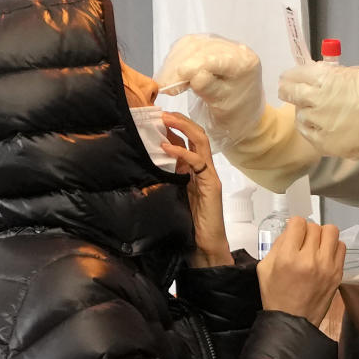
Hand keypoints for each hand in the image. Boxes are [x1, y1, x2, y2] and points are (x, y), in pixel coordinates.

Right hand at [155, 34, 264, 148]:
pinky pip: (187, 47)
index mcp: (244, 63)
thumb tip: (192, 74)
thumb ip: (209, 89)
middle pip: (199, 48)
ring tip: (165, 84)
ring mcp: (222, 45)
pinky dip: (175, 60)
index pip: (213, 58)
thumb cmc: (236, 115)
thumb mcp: (223, 107)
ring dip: (173, 64)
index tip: (172, 83)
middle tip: (164, 87)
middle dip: (177, 67)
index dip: (190, 67)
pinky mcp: (210, 47)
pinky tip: (170, 75)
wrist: (242, 115)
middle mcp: (235, 49)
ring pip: (190, 45)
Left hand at [160, 112, 232, 267]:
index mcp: (194, 170)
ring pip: (201, 141)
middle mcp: (204, 169)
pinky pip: (198, 161)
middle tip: (161, 113)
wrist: (204, 246)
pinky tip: (166, 147)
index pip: (188, 140)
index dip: (175, 126)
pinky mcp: (211, 185)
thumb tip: (147, 161)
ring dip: (183, 127)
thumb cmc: (187, 223)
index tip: (156, 117)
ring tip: (165, 120)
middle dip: (180, 121)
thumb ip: (165, 176)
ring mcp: (209, 175)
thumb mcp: (171, 193)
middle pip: (197, 135)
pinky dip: (182, 151)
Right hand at [257, 217, 345, 325]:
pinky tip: (325, 256)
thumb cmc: (276, 296)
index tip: (293, 234)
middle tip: (303, 243)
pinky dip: (333, 247)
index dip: (294, 226)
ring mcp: (327, 266)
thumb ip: (277, 245)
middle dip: (307, 231)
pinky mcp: (338, 273)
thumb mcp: (265, 269)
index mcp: (288, 257)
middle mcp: (310, 259)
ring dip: (322, 235)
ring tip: (316, 246)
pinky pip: (341, 247)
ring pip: (331, 232)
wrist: (293, 322)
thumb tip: (291, 232)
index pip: (298, 223)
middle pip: (314, 226)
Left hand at [278, 62, 358, 163]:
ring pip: (300, 116)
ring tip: (310, 109)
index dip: (292, 75)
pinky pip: (309, 135)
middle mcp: (320, 100)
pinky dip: (309, 129)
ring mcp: (322, 124)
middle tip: (287, 90)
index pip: (298, 74)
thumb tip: (319, 75)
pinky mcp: (327, 145)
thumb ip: (336, 76)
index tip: (289, 77)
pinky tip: (315, 125)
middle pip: (291, 94)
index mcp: (329, 79)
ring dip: (303, 111)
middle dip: (288, 90)